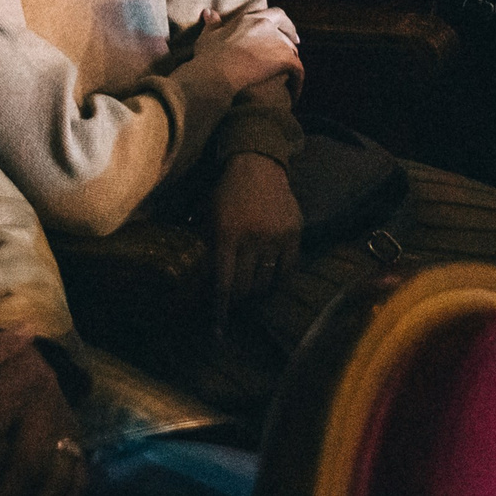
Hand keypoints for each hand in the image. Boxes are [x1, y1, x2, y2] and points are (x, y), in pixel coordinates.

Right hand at [189, 6, 301, 98]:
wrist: (215, 75)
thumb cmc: (208, 59)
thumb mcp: (207, 38)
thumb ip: (212, 24)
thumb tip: (209, 12)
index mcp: (248, 19)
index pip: (272, 14)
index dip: (280, 22)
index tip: (283, 29)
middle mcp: (265, 25)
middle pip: (286, 27)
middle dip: (292, 35)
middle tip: (295, 45)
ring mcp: (276, 41)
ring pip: (292, 49)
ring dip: (292, 60)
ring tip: (289, 74)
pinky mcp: (283, 59)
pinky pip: (298, 69)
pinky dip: (297, 80)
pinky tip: (294, 92)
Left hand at [207, 152, 300, 331]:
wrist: (258, 165)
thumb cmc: (227, 193)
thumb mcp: (210, 218)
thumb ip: (209, 249)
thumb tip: (200, 287)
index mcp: (227, 234)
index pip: (225, 282)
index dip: (221, 308)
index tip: (218, 330)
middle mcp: (253, 238)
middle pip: (246, 286)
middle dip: (238, 298)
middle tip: (235, 298)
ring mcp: (277, 236)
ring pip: (267, 282)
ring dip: (257, 290)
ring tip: (252, 287)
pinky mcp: (295, 233)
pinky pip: (288, 269)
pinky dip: (278, 278)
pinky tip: (271, 276)